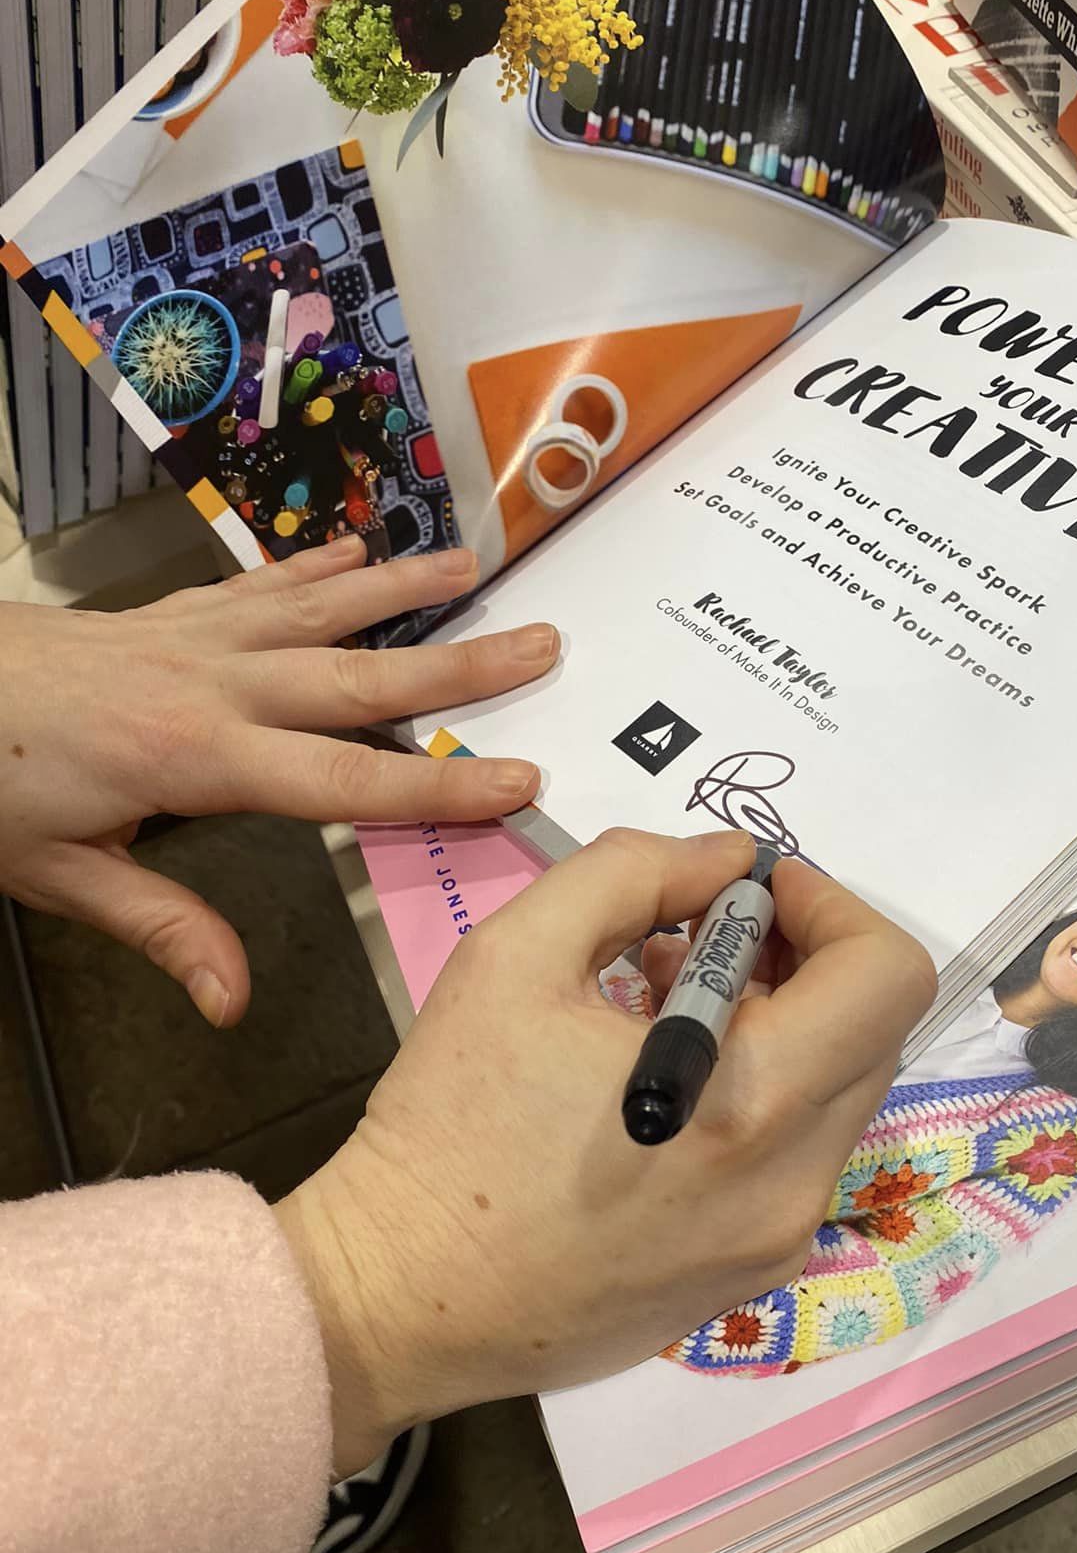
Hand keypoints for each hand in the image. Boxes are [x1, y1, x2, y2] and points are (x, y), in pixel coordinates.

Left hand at [0, 537, 555, 1024]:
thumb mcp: (56, 876)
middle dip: (458, 670)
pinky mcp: (162, 617)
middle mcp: (210, 684)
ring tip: (474, 571)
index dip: (436, 789)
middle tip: (543, 646)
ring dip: (402, 592)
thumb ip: (161, 926)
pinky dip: (313, 567)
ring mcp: (189, 638)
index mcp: (194, 757)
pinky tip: (361, 551)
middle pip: (358, 679)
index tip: (518, 781)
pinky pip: (256, 585)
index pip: (343, 782)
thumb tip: (232, 1001)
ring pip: (318, 611)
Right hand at [276, 829, 934, 1474]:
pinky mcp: (753, 1278)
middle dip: (809, 963)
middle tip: (707, 937)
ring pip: (839, 1098)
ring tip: (664, 1009)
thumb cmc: (448, 1124)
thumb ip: (635, 873)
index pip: (887, 976)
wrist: (399, 1301)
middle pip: (875, 1033)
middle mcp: (794, 1180)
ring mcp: (780, 1241)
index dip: (832, 908)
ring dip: (784, 1030)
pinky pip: (796, 1160)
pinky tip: (662, 1092)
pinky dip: (760, 1101)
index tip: (752, 891)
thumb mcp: (516, 955)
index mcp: (753, 1098)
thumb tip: (725, 862)